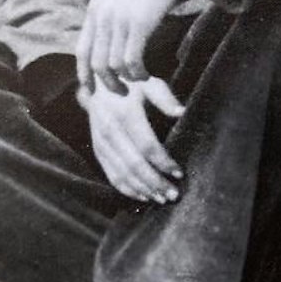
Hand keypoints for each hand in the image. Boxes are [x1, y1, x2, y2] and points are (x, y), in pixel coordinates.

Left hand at [76, 0, 185, 93]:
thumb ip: (114, 14)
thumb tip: (116, 41)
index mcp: (96, 8)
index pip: (82, 51)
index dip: (85, 75)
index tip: (94, 91)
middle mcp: (102, 14)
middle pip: (96, 63)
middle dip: (108, 84)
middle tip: (122, 93)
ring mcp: (119, 19)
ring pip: (113, 66)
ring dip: (127, 80)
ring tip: (141, 79)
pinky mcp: (138, 23)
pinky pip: (131, 61)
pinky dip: (138, 73)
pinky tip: (147, 74)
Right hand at [80, 77, 186, 202]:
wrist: (99, 82)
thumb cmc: (131, 83)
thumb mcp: (149, 83)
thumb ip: (165, 98)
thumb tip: (182, 113)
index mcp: (126, 114)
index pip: (147, 146)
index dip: (163, 162)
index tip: (179, 173)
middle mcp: (111, 131)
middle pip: (135, 165)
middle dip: (155, 182)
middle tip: (173, 195)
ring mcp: (102, 142)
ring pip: (122, 174)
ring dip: (143, 190)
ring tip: (161, 199)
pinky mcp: (98, 150)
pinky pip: (111, 174)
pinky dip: (127, 189)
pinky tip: (143, 196)